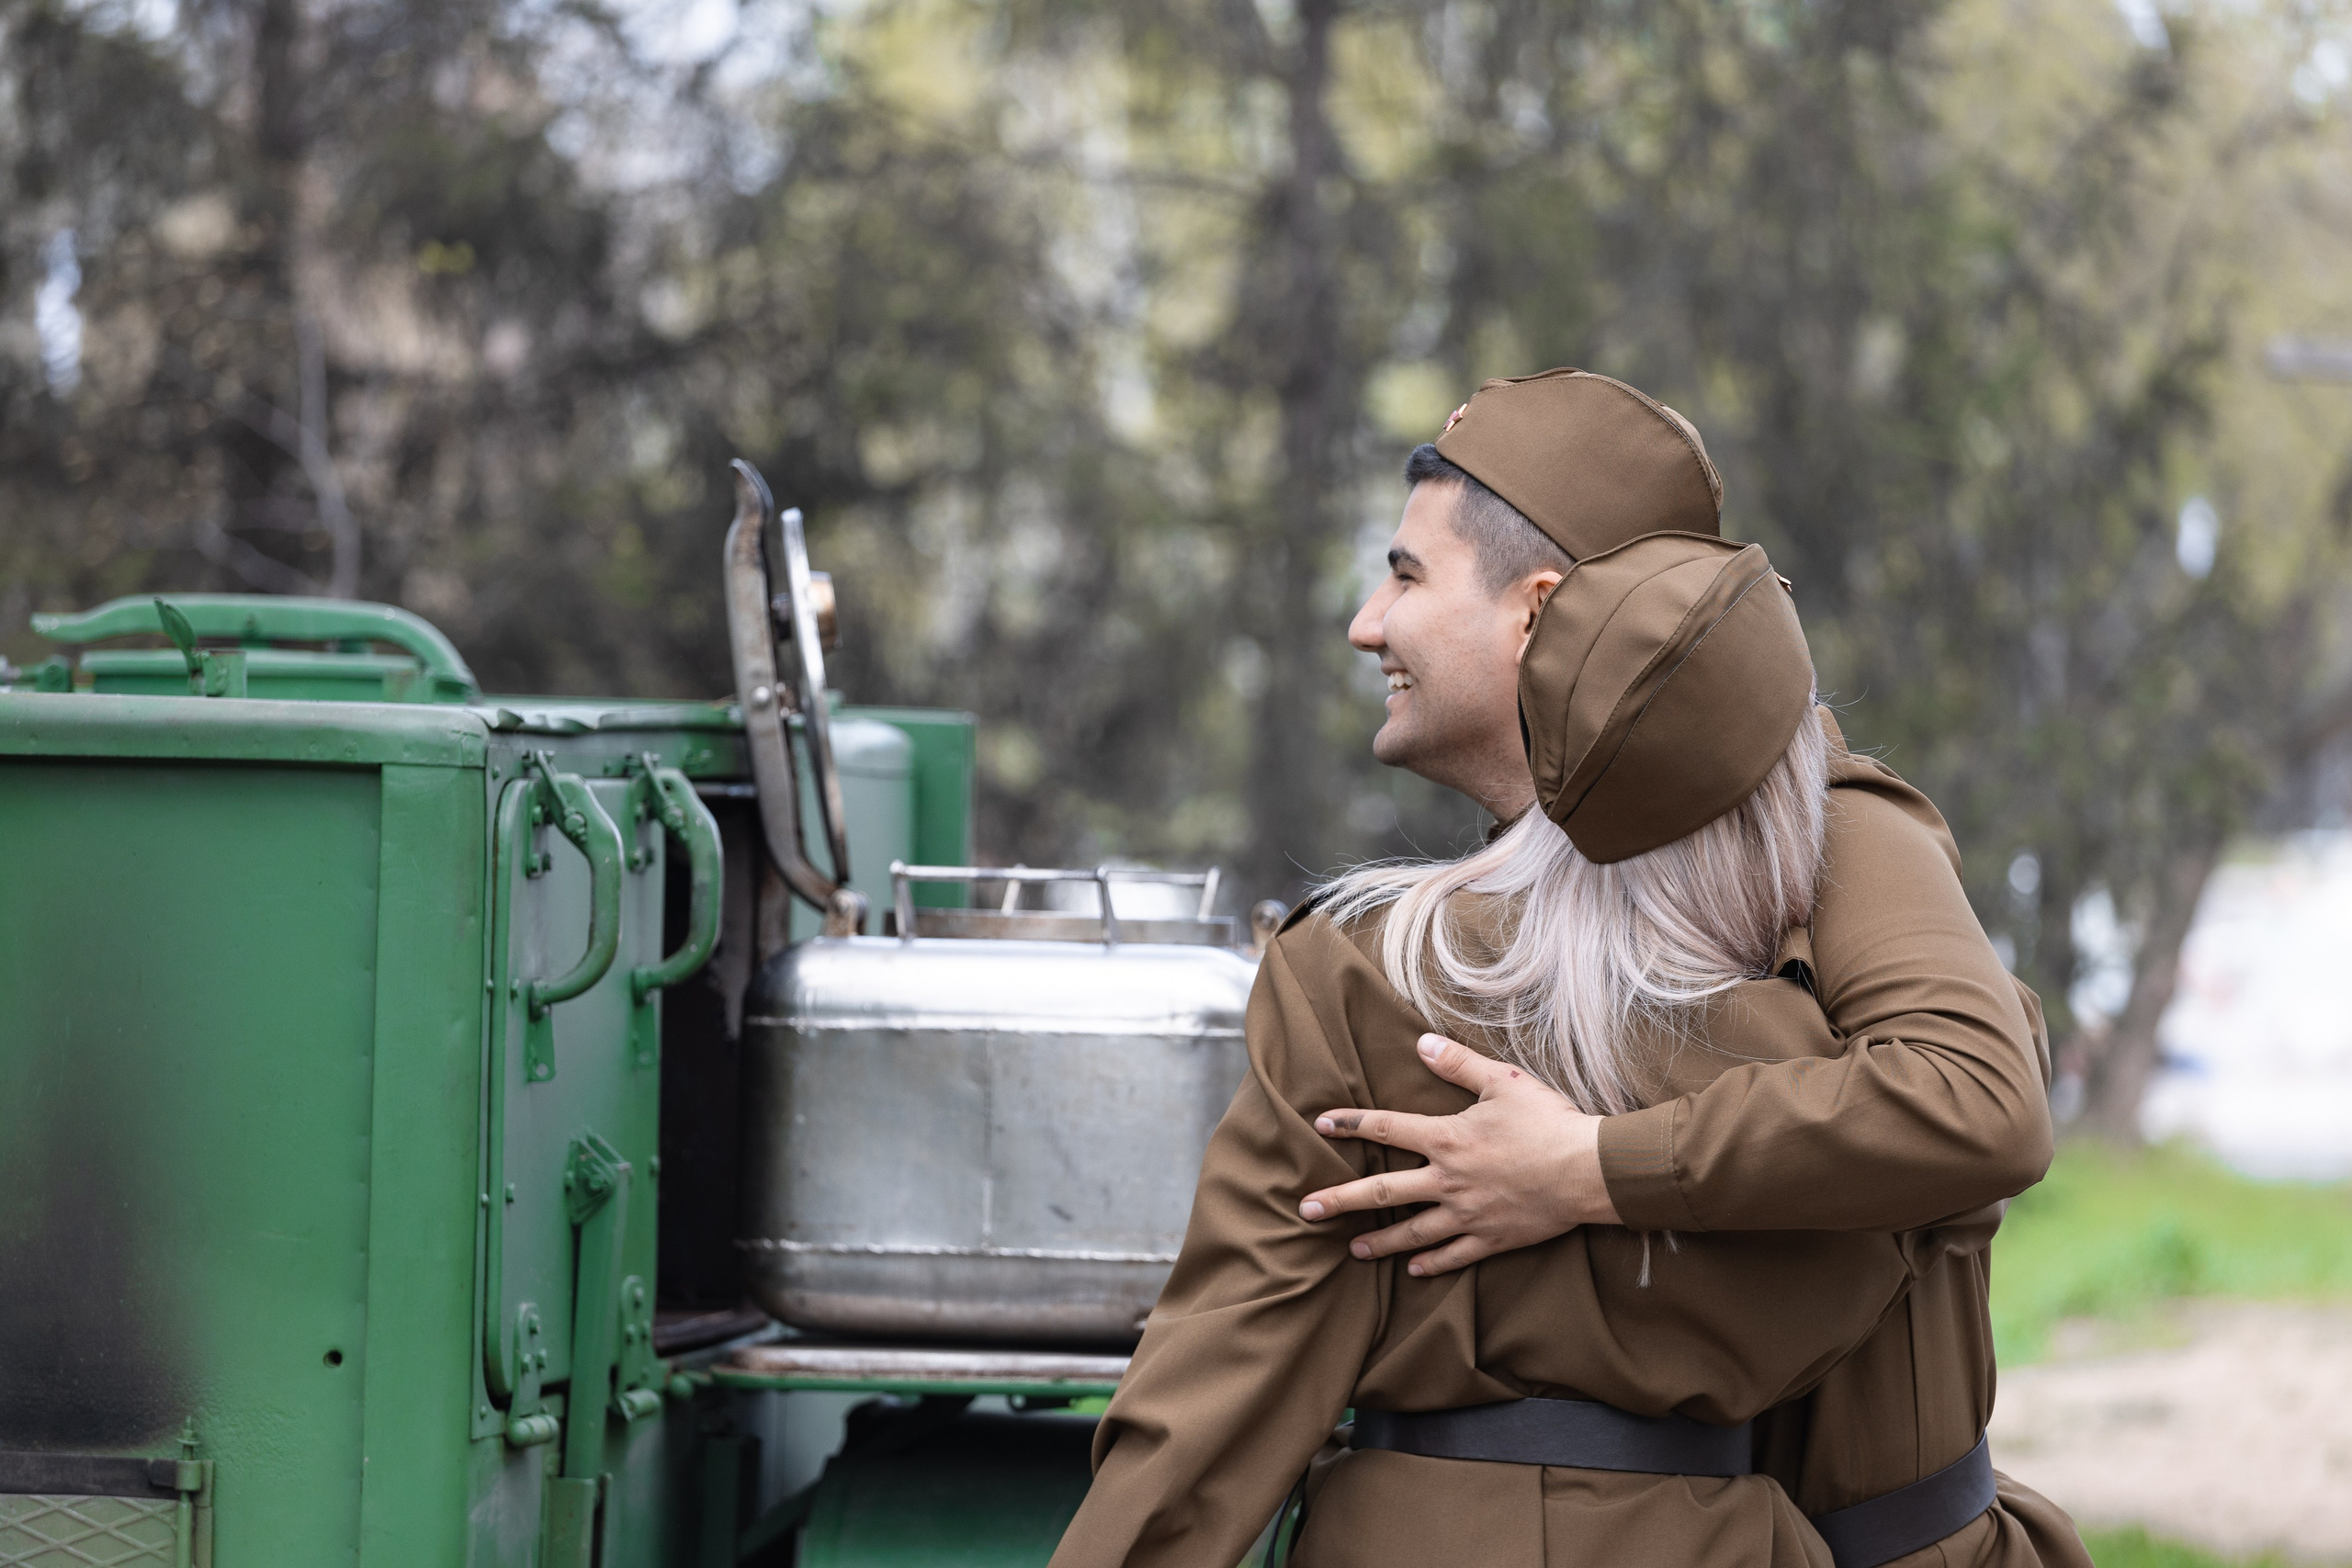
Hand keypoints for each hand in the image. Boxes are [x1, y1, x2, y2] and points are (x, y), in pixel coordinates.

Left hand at [1298, 1033, 1620, 1275]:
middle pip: (1383, 1193)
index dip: (1351, 1124)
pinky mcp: (1492, 1238)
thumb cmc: (1548, 1123)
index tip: (1320, 1125)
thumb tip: (1422, 1042)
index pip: (1387, 1128)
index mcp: (1447, 1139)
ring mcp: (1468, 1214)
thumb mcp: (1503, 1082)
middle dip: (1341, 1201)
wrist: (1588, 1171)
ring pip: (1413, 1233)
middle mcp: (1449, 1180)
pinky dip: (1432, 1264)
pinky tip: (1414, 1270)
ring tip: (1353, 1250)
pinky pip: (1454, 1256)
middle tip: (1307, 1211)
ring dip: (1380, 1242)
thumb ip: (1459, 1063)